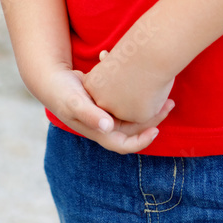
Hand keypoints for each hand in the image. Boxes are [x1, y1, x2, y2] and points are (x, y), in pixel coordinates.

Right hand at [36, 61, 174, 154]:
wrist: (53, 78)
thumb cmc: (62, 92)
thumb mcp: (74, 102)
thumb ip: (90, 114)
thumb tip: (109, 127)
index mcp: (98, 131)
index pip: (124, 145)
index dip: (141, 141)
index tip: (157, 130)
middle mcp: (105, 125)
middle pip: (134, 128)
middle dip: (152, 117)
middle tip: (169, 103)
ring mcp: (107, 113)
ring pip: (133, 113)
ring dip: (148, 104)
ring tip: (166, 91)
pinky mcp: (108, 99)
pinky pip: (127, 100)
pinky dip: (135, 89)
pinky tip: (143, 77)